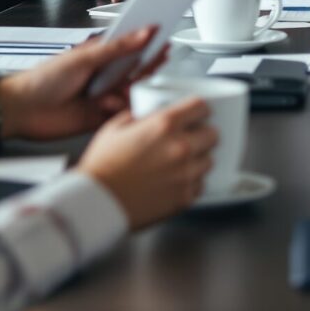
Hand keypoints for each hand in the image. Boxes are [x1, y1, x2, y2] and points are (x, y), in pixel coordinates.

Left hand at [0, 26, 167, 140]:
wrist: (23, 111)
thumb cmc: (43, 80)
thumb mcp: (83, 58)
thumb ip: (116, 48)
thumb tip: (142, 32)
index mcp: (99, 56)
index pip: (129, 44)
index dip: (146, 38)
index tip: (163, 29)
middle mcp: (103, 75)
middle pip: (136, 68)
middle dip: (147, 64)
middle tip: (159, 57)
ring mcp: (103, 96)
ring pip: (132, 92)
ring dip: (131, 90)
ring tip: (121, 90)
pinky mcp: (101, 118)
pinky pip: (123, 114)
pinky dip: (121, 110)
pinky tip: (111, 105)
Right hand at [78, 98, 218, 229]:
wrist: (96, 203)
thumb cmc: (101, 168)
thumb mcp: (115, 127)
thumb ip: (139, 117)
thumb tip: (149, 115)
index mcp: (164, 125)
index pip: (201, 107)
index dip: (198, 110)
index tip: (197, 114)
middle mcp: (180, 147)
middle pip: (213, 134)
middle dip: (202, 134)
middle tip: (190, 139)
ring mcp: (185, 174)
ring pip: (209, 161)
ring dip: (198, 160)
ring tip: (178, 163)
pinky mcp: (185, 198)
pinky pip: (200, 185)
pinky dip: (191, 183)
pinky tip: (174, 181)